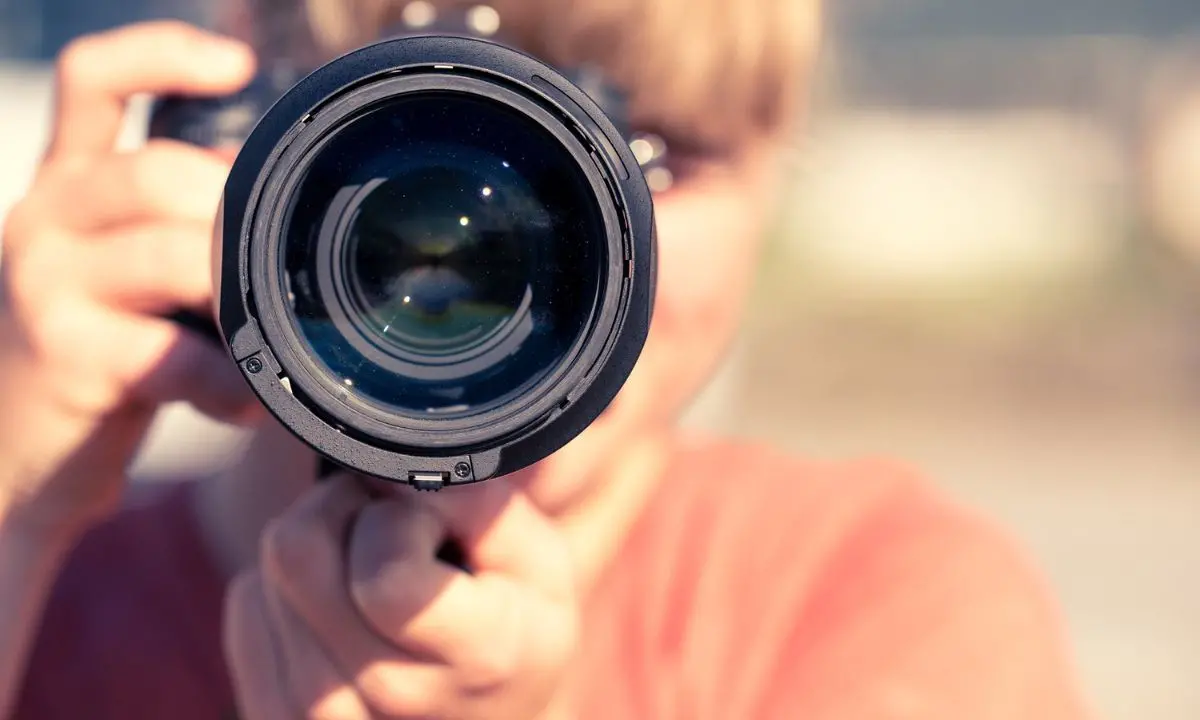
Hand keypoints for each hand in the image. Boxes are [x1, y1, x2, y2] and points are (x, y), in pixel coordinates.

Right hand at [0, 21, 258, 537]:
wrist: (26, 450)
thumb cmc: (103, 347)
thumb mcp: (129, 265)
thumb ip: (178, 217)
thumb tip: (272, 191)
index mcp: (69, 181)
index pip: (96, 80)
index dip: (162, 54)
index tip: (237, 66)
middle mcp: (46, 216)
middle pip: (157, 173)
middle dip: (234, 218)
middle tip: (274, 267)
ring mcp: (47, 285)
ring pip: (171, 256)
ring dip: (242, 300)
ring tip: (269, 341)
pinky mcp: (66, 357)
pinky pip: (175, 354)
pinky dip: (229, 383)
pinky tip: (247, 402)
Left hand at [224, 475, 578, 718]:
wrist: (482, 719)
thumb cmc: (513, 632)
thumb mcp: (537, 561)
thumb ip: (478, 500)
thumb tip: (386, 464)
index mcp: (477, 658)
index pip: (383, 573)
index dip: (398, 522)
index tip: (429, 528)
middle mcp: (393, 702)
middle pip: (298, 556)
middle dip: (340, 511)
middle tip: (386, 528)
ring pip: (265, 576)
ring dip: (315, 552)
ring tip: (369, 574)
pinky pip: (244, 610)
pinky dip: (283, 592)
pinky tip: (337, 610)